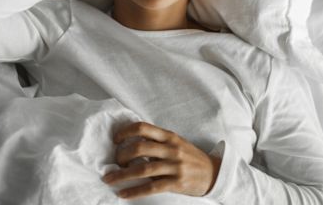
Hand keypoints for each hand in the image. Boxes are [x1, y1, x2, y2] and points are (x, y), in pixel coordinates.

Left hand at [102, 121, 221, 199]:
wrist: (213, 173)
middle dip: (121, 155)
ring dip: (122, 175)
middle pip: (140, 147)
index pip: (142, 127)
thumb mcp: (176, 143)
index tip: (115, 140)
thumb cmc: (190, 158)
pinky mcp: (177, 183)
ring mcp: (175, 166)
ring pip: (143, 169)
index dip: (125, 132)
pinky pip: (152, 187)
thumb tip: (130, 143)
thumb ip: (157, 141)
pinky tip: (123, 194)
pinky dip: (135, 191)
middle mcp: (172, 149)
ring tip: (109, 179)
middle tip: (114, 162)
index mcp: (169, 136)